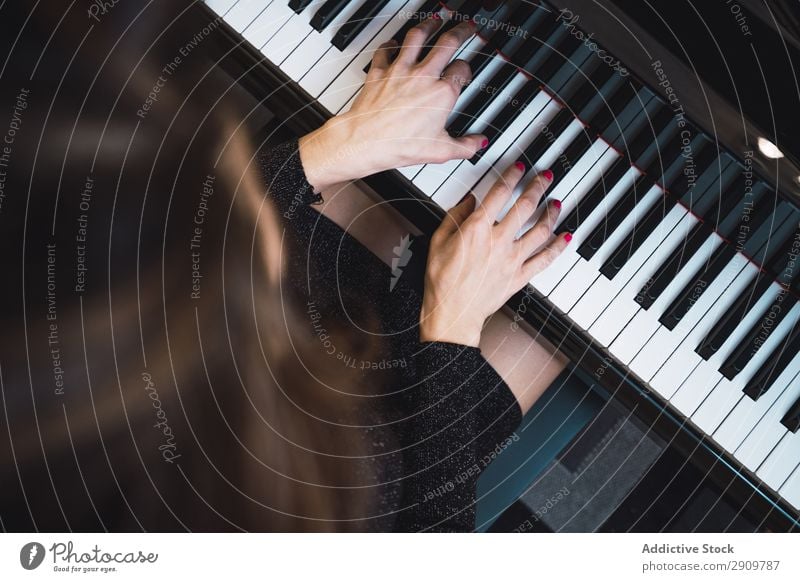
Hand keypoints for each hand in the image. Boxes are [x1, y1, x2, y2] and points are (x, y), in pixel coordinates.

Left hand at [298, 16, 486, 191]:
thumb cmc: (400, 145)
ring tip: (435, 20)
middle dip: (461, 31)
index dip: (466, 70)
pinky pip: (385, 49)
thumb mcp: (441, 151)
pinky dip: (390, 43)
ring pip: (417, 36)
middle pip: (447, 43)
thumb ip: (465, 145)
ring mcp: (400, 70)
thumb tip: (479, 142)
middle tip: (466, 26)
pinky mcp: (380, 71)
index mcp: (442, 93)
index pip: (461, 70)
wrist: (366, 141)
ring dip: (429, 25)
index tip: (464, 73)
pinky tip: (394, 42)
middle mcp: (423, 76)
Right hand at [419, 164, 571, 346]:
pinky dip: (557, 247)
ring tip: (556, 203)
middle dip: (538, 187)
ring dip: (551, 214)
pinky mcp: (519, 276)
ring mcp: (512, 259)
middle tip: (546, 176)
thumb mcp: (438, 241)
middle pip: (524, 207)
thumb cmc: (442, 281)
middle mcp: (498, 241)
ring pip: (539, 231)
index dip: (511, 176)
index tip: (518, 168)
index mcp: (477, 229)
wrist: (452, 313)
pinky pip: (544, 260)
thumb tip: (468, 201)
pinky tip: (565, 237)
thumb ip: (455, 216)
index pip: (498, 194)